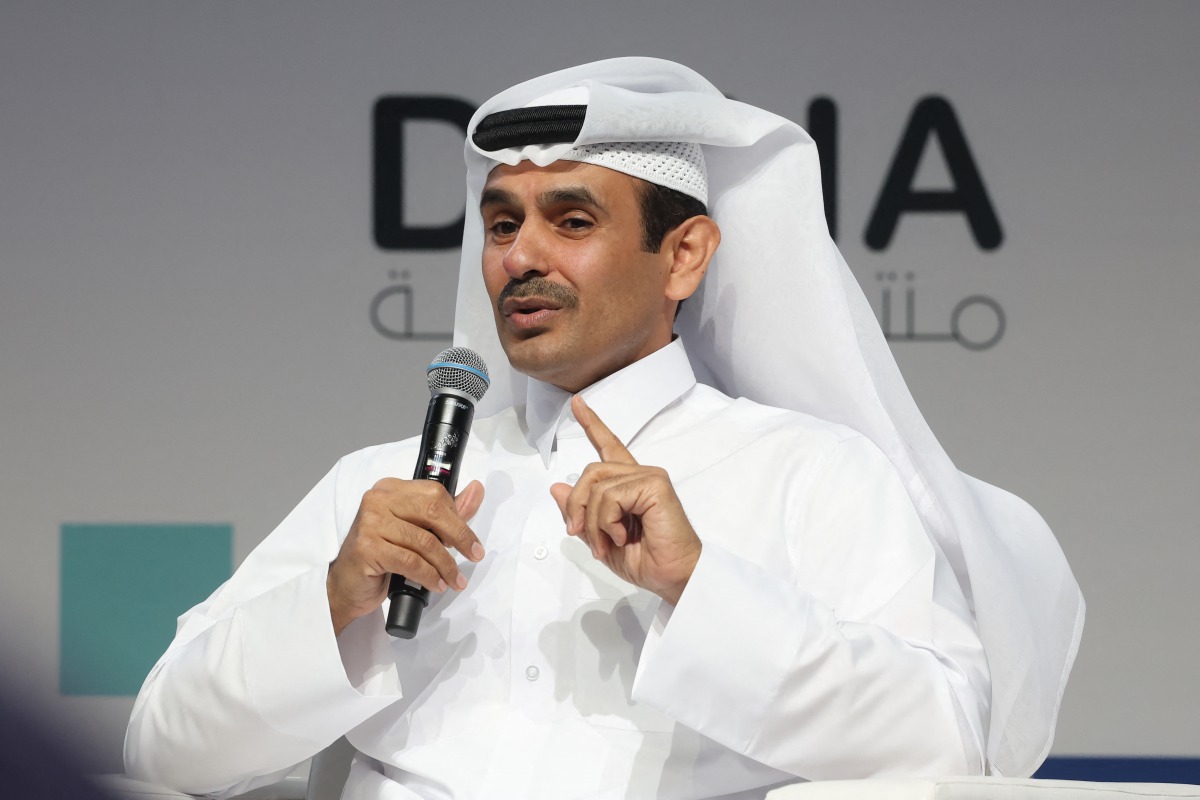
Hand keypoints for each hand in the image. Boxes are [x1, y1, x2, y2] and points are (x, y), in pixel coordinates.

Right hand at [327, 478, 484, 635]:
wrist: (348, 586)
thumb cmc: (382, 555)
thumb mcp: (416, 530)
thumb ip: (447, 511)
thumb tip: (477, 490)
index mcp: (391, 488)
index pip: (435, 494)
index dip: (457, 517)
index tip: (470, 539)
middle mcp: (378, 499)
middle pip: (432, 512)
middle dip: (460, 537)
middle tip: (474, 555)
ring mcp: (370, 522)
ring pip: (424, 541)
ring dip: (446, 565)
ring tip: (455, 579)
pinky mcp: (367, 548)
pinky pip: (411, 562)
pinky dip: (430, 576)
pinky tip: (437, 584)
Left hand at [549, 395, 700, 604]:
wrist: (674, 577)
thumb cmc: (647, 561)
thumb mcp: (599, 538)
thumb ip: (580, 513)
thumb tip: (556, 488)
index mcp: (629, 484)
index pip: (608, 446)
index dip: (591, 424)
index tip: (576, 403)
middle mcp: (640, 475)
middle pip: (590, 471)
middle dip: (577, 505)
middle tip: (578, 533)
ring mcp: (649, 477)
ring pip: (598, 486)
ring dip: (593, 521)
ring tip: (605, 543)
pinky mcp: (655, 485)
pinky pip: (612, 496)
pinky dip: (607, 522)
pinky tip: (621, 536)